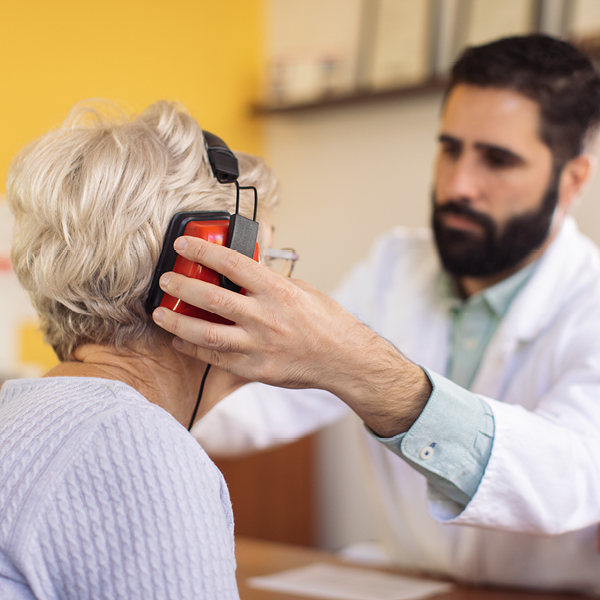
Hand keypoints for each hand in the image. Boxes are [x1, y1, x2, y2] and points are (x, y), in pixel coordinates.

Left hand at [152, 236, 431, 435]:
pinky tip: (180, 342)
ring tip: (160, 314)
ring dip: (177, 323)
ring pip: (206, 334)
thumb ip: (269, 279)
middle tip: (165, 281)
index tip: (183, 247)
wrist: (343, 359)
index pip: (231, 263)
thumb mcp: (300, 289)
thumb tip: (246, 265)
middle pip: (211, 298)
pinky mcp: (255, 369)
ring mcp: (258, 345)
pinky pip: (216, 359)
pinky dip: (194, 349)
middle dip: (181, 287)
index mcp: (277, 290)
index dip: (202, 252)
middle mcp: (265, 317)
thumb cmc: (326, 322)